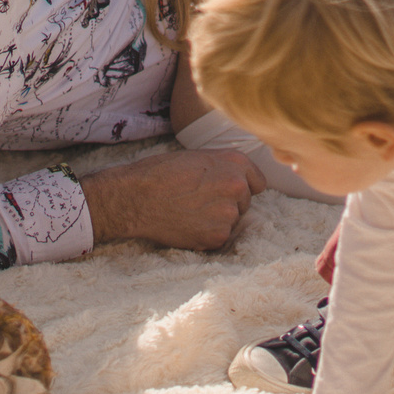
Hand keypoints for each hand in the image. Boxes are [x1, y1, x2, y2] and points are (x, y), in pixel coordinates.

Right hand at [78, 149, 264, 250]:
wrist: (135, 197)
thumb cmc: (160, 172)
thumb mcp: (197, 156)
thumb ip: (224, 165)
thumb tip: (241, 177)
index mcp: (235, 162)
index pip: (257, 182)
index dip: (241, 186)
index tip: (225, 190)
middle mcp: (237, 186)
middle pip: (245, 203)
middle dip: (227, 203)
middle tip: (198, 200)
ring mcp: (228, 213)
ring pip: (232, 221)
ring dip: (217, 219)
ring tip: (190, 211)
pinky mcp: (217, 236)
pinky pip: (220, 237)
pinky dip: (207, 234)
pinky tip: (188, 224)